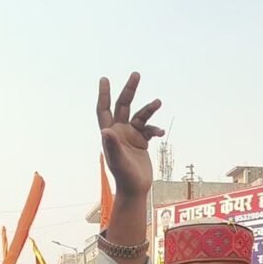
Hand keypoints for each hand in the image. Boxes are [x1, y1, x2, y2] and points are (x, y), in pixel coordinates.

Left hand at [97, 72, 163, 197]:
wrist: (135, 189)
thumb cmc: (124, 177)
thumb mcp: (118, 161)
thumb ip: (112, 145)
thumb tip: (105, 130)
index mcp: (110, 133)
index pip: (104, 109)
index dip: (104, 94)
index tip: (105, 79)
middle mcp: (119, 131)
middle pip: (123, 106)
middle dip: (129, 90)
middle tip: (136, 74)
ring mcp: (131, 136)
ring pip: (140, 116)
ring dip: (149, 109)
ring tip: (158, 102)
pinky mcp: (142, 142)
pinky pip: (149, 129)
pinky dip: (155, 129)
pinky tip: (159, 133)